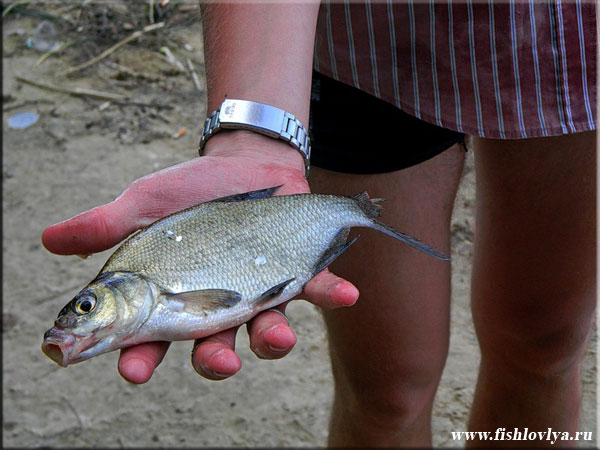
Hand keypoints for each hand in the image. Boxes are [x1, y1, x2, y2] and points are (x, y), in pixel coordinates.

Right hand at [41, 131, 358, 382]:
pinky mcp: (297, 271)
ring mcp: (260, 293)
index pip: (154, 340)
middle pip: (214, 349)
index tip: (133, 368)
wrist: (243, 165)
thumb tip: (49, 241)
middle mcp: (219, 307)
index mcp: (177, 300)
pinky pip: (317, 290)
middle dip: (215, 362)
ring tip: (276, 335)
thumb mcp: (145, 205)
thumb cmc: (190, 192)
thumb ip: (106, 225)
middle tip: (217, 363)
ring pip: (265, 331)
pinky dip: (331, 294)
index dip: (142, 358)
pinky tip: (347, 296)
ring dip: (273, 339)